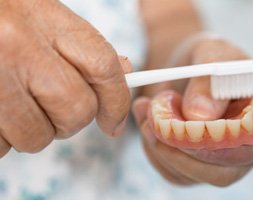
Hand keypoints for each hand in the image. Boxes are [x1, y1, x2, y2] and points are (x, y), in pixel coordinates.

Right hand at [0, 0, 130, 156]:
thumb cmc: (4, 18)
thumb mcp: (45, 19)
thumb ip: (83, 49)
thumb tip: (123, 72)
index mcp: (46, 19)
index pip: (104, 67)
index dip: (117, 101)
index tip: (114, 123)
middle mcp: (19, 46)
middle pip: (76, 111)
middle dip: (70, 121)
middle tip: (52, 110)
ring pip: (38, 136)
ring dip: (33, 131)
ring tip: (14, 103)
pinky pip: (1, 146)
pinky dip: (3, 138)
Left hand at [133, 37, 252, 185]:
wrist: (187, 69)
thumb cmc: (208, 58)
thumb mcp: (210, 53)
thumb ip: (209, 79)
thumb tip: (200, 115)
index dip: (224, 141)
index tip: (190, 123)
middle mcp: (250, 143)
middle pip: (225, 171)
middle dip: (184, 148)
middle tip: (155, 120)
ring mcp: (224, 158)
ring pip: (194, 174)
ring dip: (162, 147)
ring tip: (148, 109)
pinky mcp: (197, 164)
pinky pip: (174, 172)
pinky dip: (153, 150)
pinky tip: (146, 121)